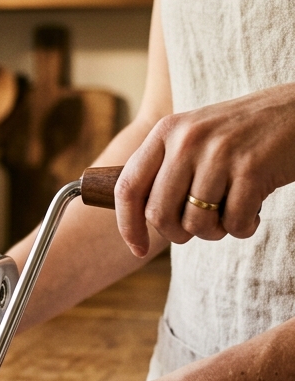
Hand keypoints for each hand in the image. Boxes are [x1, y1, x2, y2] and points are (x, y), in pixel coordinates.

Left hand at [115, 82, 294, 256]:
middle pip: (159, 214)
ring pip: (196, 223)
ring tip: (229, 217)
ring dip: (214, 233)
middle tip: (200, 227)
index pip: (128, 188)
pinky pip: (233, 223)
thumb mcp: (195, 137)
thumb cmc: (243, 134)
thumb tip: (137, 220)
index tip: (137, 249)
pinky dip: (243, 229)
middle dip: (178, 234)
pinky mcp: (251, 168)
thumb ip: (166, 169)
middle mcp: (187, 140)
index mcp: (166, 131)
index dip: (128, 226)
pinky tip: (253, 214)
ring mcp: (219, 153)